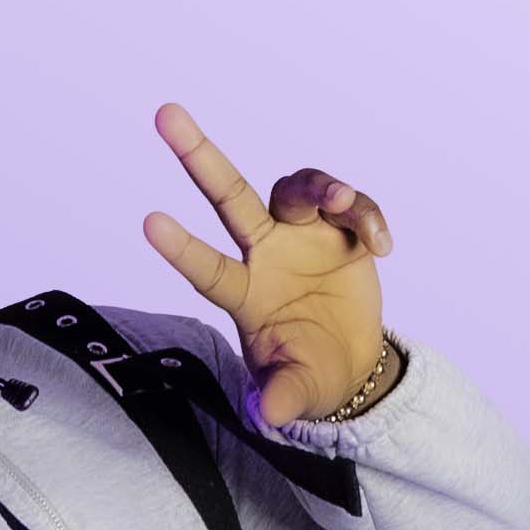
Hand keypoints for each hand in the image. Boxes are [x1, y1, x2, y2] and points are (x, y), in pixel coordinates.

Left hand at [142, 105, 393, 428]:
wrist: (349, 367)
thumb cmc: (305, 376)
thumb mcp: (293, 393)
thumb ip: (278, 397)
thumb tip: (264, 415)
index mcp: (244, 294)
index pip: (207, 268)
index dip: (181, 248)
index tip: (148, 222)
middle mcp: (264, 254)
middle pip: (230, 196)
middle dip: (197, 156)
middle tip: (164, 114)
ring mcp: (302, 236)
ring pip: (297, 188)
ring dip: (321, 188)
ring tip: (345, 203)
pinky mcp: (341, 230)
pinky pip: (350, 205)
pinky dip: (366, 214)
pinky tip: (381, 243)